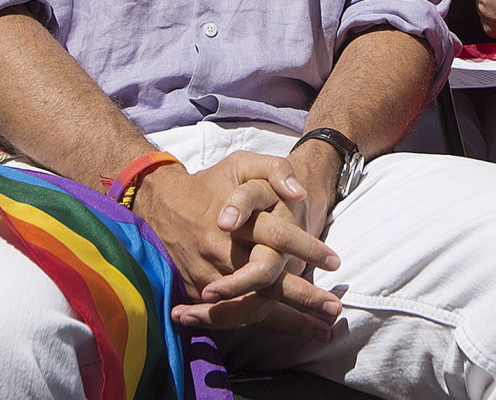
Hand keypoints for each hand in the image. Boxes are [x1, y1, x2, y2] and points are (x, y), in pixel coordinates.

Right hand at [132, 151, 342, 338]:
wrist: (161, 203)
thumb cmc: (211, 183)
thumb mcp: (242, 164)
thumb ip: (274, 170)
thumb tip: (299, 192)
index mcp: (239, 221)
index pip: (278, 237)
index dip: (308, 249)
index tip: (335, 262)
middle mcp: (223, 251)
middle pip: (267, 282)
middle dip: (303, 298)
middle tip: (334, 309)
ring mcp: (208, 275)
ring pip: (251, 305)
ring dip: (288, 322)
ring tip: (321, 332)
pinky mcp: (197, 291)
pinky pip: (231, 314)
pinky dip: (259, 323)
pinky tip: (287, 330)